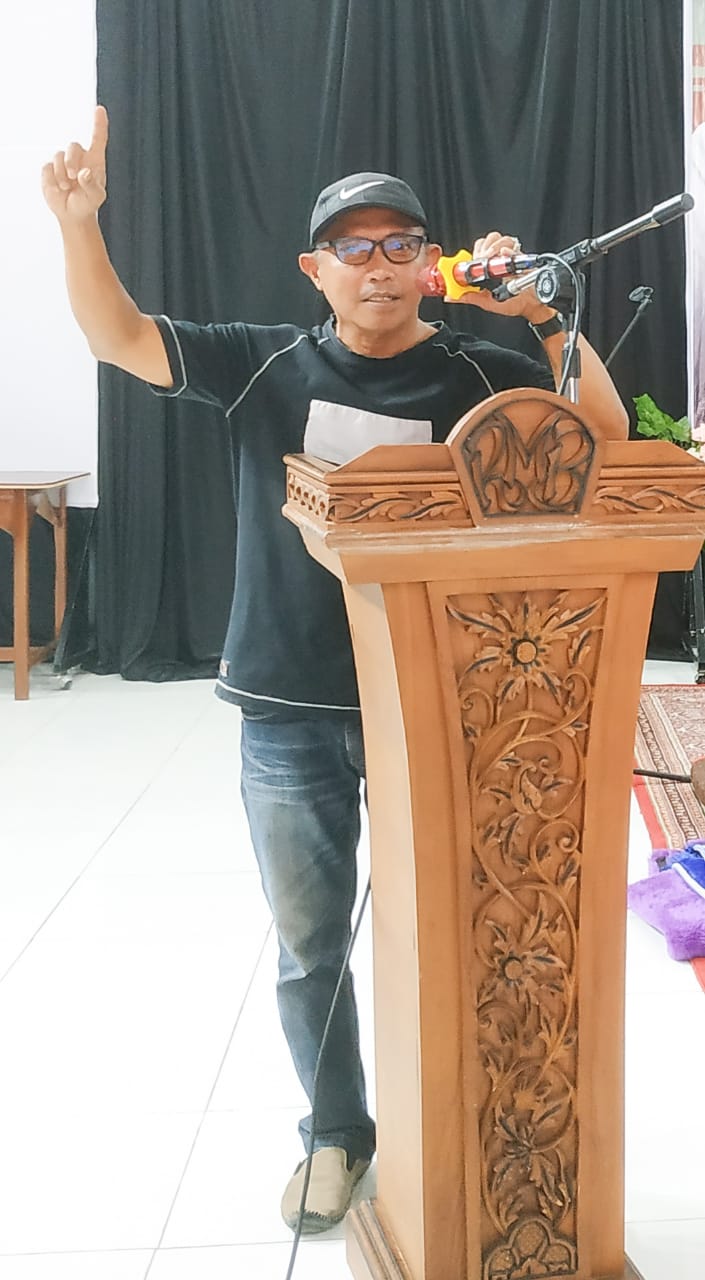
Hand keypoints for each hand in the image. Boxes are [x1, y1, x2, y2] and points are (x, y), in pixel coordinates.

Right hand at [41, 106, 108, 223]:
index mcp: (95, 161)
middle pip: (73, 146)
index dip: (99, 124)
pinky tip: (58, 187)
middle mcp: (79, 158)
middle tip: (73, 177)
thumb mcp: (96, 197)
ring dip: (62, 174)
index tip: (99, 109)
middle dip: (71, 160)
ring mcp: (64, 162)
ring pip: (59, 156)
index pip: (98, 138)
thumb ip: (92, 185)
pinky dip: (52, 178)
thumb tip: (84, 173)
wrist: (73, 214)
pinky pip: (48, 166)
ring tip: (67, 187)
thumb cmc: (88, 203)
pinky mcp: (50, 169)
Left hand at [450, 229, 549, 321]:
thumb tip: (449, 297)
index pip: (479, 247)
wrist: (532, 306)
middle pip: (489, 239)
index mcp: (490, 267)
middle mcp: (500, 259)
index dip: (477, 251)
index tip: (474, 259)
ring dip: (495, 248)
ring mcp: (510, 257)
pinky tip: (504, 255)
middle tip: (484, 260)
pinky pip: (512, 247)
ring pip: (500, 240)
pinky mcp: (521, 258)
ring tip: (494, 260)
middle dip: (486, 248)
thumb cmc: (512, 304)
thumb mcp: (486, 303)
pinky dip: (507, 250)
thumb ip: (468, 298)